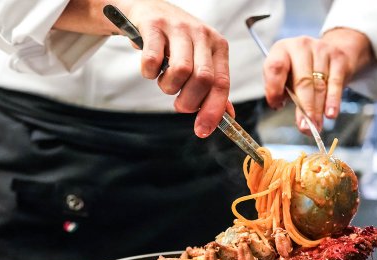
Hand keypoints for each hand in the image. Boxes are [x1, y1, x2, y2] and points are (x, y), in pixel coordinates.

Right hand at [125, 0, 230, 136]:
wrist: (148, 9)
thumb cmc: (177, 41)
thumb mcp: (200, 59)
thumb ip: (213, 87)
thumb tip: (227, 116)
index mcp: (218, 46)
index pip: (222, 84)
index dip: (213, 111)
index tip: (202, 130)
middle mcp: (202, 35)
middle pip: (203, 79)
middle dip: (189, 102)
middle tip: (179, 105)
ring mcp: (178, 28)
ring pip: (180, 71)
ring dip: (168, 87)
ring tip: (165, 82)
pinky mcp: (154, 25)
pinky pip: (153, 60)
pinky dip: (149, 73)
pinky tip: (151, 69)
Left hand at [263, 28, 373, 134]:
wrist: (331, 51)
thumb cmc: (302, 69)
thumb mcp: (287, 77)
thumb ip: (286, 95)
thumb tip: (300, 119)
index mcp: (281, 50)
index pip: (275, 67)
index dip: (274, 88)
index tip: (277, 106)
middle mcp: (301, 46)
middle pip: (302, 81)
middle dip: (304, 108)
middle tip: (305, 127)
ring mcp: (321, 50)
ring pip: (319, 85)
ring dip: (318, 110)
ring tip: (316, 126)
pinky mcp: (338, 58)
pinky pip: (335, 83)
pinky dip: (333, 101)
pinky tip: (331, 114)